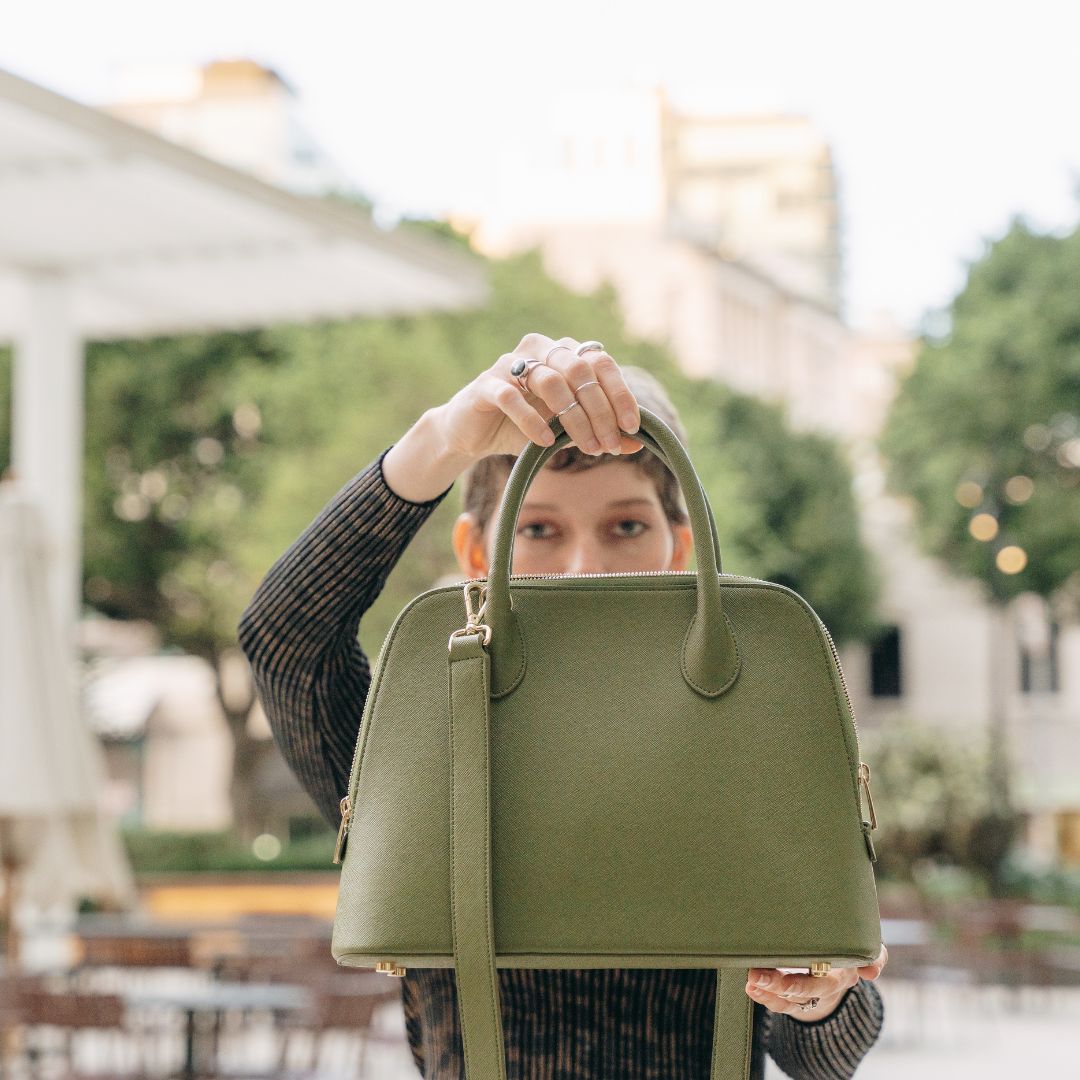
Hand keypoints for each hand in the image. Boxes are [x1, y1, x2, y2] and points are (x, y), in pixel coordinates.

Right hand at [431, 332, 645, 462]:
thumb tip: (634, 444)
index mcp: (562, 353)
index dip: (620, 393)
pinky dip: (532, 420)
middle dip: (599, 411)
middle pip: (579, 370)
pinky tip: (545, 442)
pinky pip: (511, 396)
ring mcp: (509, 364)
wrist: (472, 433)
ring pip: (550, 381)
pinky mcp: (485, 384)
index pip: (600, 362)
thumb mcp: (564, 431)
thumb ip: (597, 431)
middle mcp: (539, 350)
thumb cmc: (523, 427)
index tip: (631, 427)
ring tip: (583, 447)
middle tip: (606, 446)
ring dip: (572, 419)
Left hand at [745, 943, 887, 1021]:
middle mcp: (822, 989)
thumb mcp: (864, 952)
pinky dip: (763, 996)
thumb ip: (875, 957)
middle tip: (756, 973)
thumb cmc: (848, 953)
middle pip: (800, 992)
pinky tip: (751, 987)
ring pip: (786, 999)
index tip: (788, 978)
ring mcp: (806, 996)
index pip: (823, 982)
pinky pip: (778, 1003)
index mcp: (839, 976)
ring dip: (767, 991)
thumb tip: (873, 970)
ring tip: (750, 980)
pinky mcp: (792, 998)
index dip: (806, 982)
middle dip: (779, 985)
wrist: (841, 973)